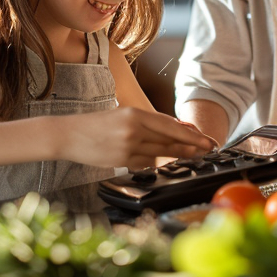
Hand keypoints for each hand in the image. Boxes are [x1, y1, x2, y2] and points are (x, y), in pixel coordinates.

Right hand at [66, 107, 215, 170]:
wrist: (69, 135)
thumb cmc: (96, 124)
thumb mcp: (122, 115)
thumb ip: (147, 122)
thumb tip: (176, 127)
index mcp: (134, 113)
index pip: (169, 125)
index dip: (190, 133)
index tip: (205, 138)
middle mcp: (133, 130)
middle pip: (169, 140)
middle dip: (191, 145)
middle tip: (208, 148)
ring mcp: (127, 147)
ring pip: (160, 153)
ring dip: (179, 155)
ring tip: (194, 155)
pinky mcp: (121, 161)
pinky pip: (146, 163)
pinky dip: (157, 161)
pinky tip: (167, 161)